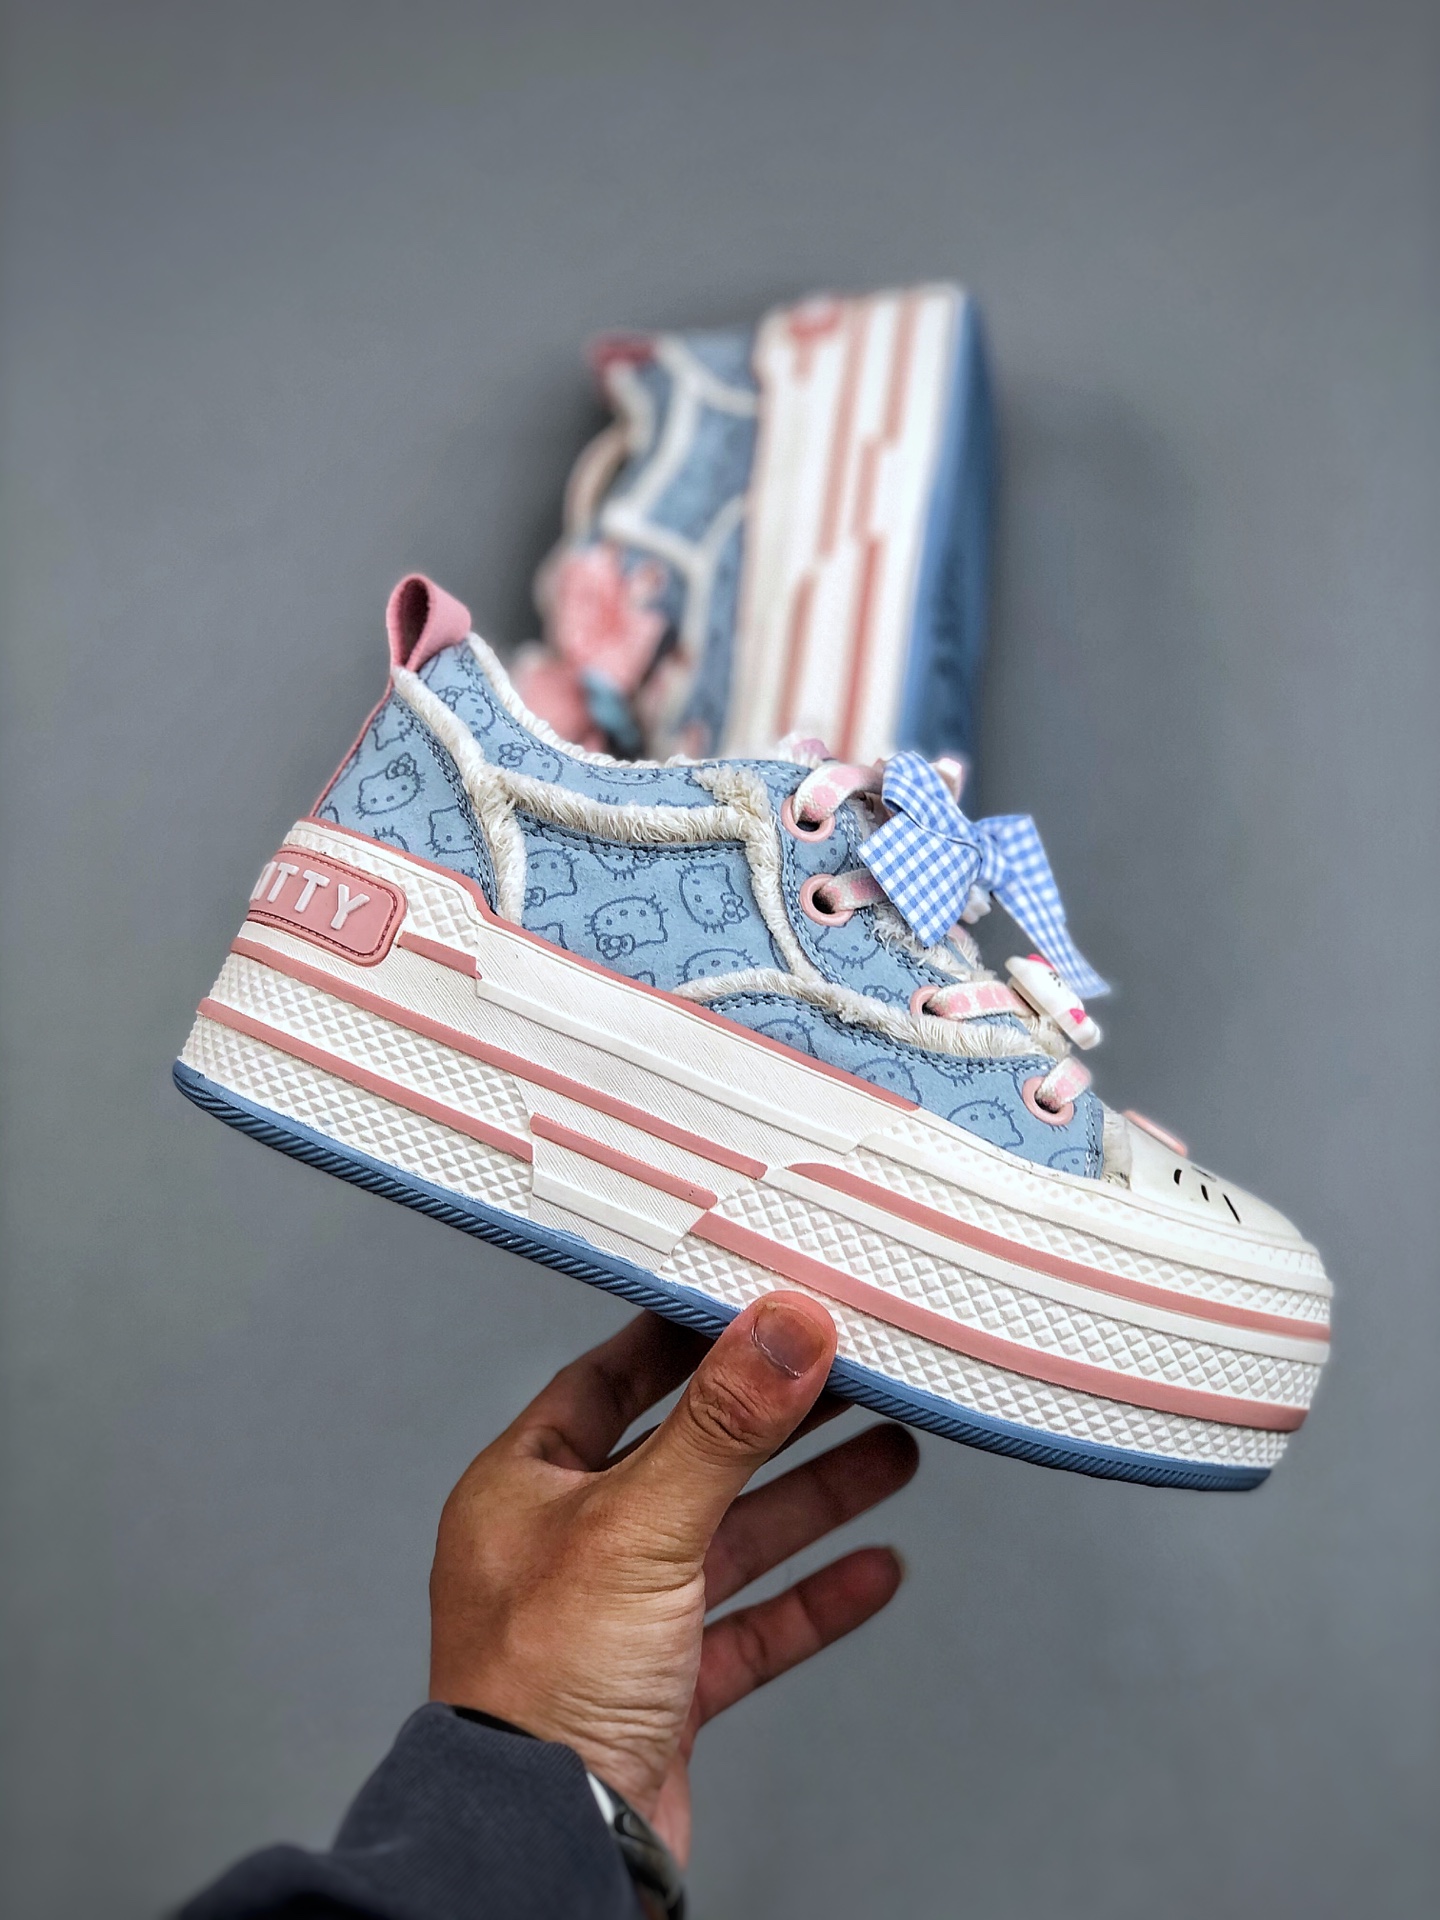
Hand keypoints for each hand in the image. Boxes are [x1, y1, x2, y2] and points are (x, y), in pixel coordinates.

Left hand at [428, 1293, 917, 1863]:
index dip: (685, 1338)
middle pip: (691, 1455)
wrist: (544, 1848)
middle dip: (775, 1418)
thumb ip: (722, 1426)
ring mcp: (620, 1620)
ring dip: (810, 1498)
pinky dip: (814, 1598)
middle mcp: (570, 1546)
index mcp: (527, 1487)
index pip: (611, 1380)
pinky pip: (754, 1626)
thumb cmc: (538, 1692)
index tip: (754, 1302)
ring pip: (732, 1538)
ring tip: (888, 1452)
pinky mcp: (666, 1690)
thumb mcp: (639, 1527)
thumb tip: (782, 1331)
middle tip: (848, 1372)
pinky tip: (872, 1570)